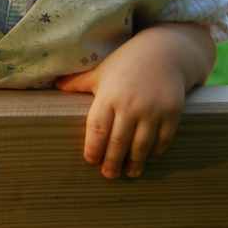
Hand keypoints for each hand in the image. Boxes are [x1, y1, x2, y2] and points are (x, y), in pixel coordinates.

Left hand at [56, 45, 186, 178]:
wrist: (164, 52)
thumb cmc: (126, 62)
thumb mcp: (100, 70)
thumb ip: (79, 82)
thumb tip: (55, 85)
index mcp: (108, 95)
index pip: (97, 128)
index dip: (93, 147)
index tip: (90, 160)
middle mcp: (130, 104)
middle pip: (118, 142)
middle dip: (112, 162)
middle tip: (108, 175)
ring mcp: (153, 110)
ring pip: (141, 145)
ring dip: (135, 163)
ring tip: (130, 173)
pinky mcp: (172, 112)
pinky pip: (163, 139)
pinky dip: (156, 151)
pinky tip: (149, 157)